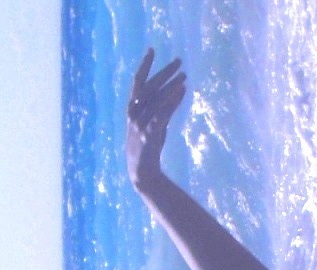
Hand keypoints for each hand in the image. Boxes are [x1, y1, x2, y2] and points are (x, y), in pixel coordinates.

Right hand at [126, 48, 185, 190]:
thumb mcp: (153, 125)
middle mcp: (133, 113)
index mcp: (132, 109)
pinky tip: (182, 92)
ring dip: (171, 86)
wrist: (142, 172)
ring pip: (156, 99)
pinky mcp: (148, 135)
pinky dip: (172, 103)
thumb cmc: (148, 148)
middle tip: (179, 61)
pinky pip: (161, 115)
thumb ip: (161, 109)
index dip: (144, 65)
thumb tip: (176, 92)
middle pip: (149, 87)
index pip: (138, 82)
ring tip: (184, 76)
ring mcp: (139, 124)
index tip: (151, 50)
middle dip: (164, 72)